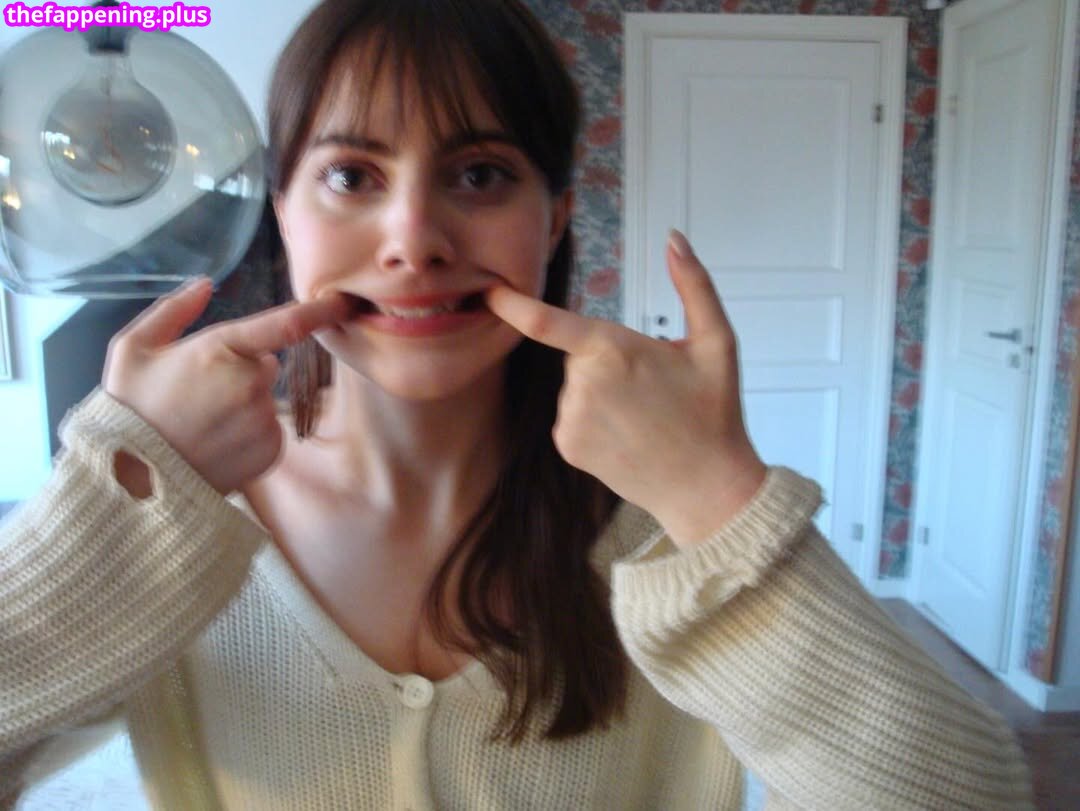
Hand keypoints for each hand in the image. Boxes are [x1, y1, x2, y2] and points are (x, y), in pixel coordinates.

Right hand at [102, 278, 349, 494]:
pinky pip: (267, 430)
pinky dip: (248, 434)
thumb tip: (205, 284)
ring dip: (243, 405)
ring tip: (201, 423)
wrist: (133, 479)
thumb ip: (172, 310)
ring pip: (264, 399)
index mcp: (221, 350)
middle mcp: (251, 384)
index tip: (342, 301)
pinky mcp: (270, 450)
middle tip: (199, 393)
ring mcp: (263, 419)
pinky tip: (215, 443)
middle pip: (264, 366)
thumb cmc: (130, 408)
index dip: (318, 311)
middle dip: (241, 372)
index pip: (285, 324)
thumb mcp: (132, 349)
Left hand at [486, 229, 765, 546]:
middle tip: (651, 389)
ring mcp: (570, 418)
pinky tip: (625, 435)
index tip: (489, 290)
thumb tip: (674, 239)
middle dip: (608, 362)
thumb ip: (694, 284)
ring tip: (642, 417)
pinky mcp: (566, 446)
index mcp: (612, 349)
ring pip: (575, 388)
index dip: (512, 304)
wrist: (706, 487)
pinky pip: (571, 417)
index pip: (546, 322)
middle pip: (580, 356)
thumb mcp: (717, 343)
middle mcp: (582, 384)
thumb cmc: (713, 413)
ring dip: (600, 394)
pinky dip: (593, 421)